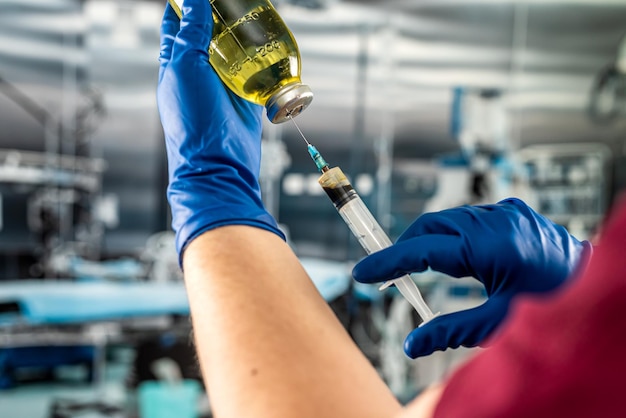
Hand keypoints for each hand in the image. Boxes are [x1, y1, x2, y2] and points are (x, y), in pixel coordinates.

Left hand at [157, 0, 283, 260]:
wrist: (218, 164)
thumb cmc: (192, 120)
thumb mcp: (186, 67)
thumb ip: (191, 32)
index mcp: (176, 62)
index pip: (177, 22)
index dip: (186, 4)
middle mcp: (200, 71)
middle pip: (210, 32)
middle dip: (221, 14)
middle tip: (236, 2)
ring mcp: (224, 84)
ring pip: (235, 50)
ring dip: (244, 33)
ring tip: (256, 13)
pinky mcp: (247, 97)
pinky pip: (257, 72)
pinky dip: (263, 57)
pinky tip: (271, 42)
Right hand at [352, 198, 591, 357]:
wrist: (600, 284)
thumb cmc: (558, 303)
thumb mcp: (500, 322)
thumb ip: (451, 332)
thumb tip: (413, 344)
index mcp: (490, 245)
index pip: (422, 249)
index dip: (388, 261)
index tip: (364, 271)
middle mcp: (495, 220)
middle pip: (432, 226)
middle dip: (407, 247)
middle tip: (390, 274)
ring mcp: (506, 211)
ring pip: (450, 218)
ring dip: (430, 240)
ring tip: (421, 268)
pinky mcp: (514, 211)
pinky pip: (471, 216)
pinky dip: (454, 234)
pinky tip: (456, 255)